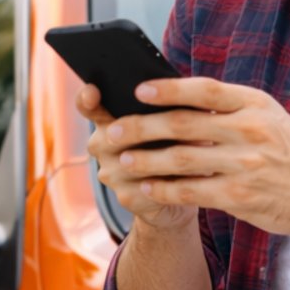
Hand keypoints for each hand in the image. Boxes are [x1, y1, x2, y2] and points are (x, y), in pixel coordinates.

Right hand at [76, 82, 195, 231]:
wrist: (177, 192)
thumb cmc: (174, 144)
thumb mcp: (169, 121)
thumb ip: (167, 106)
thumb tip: (190, 98)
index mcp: (107, 120)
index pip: (87, 106)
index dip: (86, 98)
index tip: (93, 92)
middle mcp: (101, 146)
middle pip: (114, 133)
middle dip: (148, 127)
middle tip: (183, 121)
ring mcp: (110, 173)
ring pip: (136, 160)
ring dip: (171, 152)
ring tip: (203, 143)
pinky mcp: (126, 197)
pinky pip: (150, 185)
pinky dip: (176, 177)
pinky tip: (198, 171)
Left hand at [103, 76, 289, 239]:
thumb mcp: (270, 117)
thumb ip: (230, 107)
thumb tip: (179, 98)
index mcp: (255, 104)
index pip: (205, 90)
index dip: (168, 88)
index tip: (138, 89)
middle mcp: (249, 131)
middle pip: (182, 125)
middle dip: (140, 127)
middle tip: (111, 130)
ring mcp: (245, 165)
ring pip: (180, 160)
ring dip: (144, 161)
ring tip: (120, 161)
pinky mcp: (240, 198)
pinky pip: (191, 191)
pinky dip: (163, 190)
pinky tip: (145, 189)